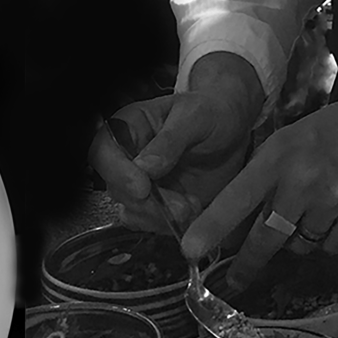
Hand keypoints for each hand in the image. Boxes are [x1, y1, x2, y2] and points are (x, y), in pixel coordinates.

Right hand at [88, 53, 261, 242]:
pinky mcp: (156, 204)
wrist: (234, 131)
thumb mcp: (196, 116)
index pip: (103, 152)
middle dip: (148, 203)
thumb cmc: (213, 112)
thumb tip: (145, 166)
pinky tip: (192, 210)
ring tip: (192, 206)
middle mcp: (128, 157)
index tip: (143, 188)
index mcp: (129, 128)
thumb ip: (170, 140)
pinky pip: (150, 223)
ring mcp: (140, 183)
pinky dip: (171, 225)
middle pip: (116, 188)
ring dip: (161, 217)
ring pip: (131, 211)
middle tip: (181, 205)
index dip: (117, 173)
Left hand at [182, 89, 337, 289]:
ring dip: (297, 240)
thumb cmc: (319, 138)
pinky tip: (335, 212)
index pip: (234, 200)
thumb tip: (230, 229)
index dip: (210, 228)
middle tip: (235, 281)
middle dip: (247, 264)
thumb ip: (256, 183)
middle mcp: (300, 182)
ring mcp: (331, 200)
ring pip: (299, 245)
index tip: (189, 251)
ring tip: (310, 210)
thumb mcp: (279, 146)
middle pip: (265, 238)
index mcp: (273, 161)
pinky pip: (330, 246)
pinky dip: (328, 239)